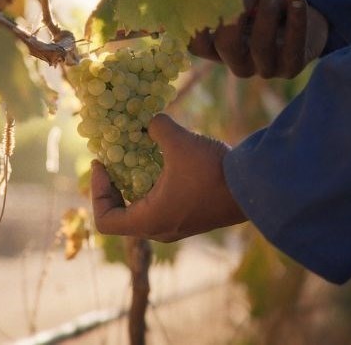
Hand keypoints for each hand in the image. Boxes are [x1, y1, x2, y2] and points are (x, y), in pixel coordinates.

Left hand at [91, 114, 246, 241]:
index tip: (101, 164)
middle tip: (114, 159)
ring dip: (136, 185)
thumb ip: (157, 128)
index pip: (105, 220)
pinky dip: (155, 187)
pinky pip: (161, 206)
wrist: (254, 187)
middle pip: (121, 215)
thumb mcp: (179, 143)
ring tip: (137, 157)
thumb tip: (151, 120)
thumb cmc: (211, 171)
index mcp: (149, 221)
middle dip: (114, 186)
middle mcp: (159, 230)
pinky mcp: (191, 218)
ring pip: (142, 211)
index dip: (96, 191)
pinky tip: (163, 161)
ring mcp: (176, 226)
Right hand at [190, 0, 328, 78]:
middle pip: (227, 45)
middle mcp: (238, 64)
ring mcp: (264, 69)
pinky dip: (296, 20)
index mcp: (219, 48)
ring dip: (267, 11)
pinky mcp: (290, 68)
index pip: (197, 45)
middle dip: (237, 14)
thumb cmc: (265, 4)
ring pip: (260, 45)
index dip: (198, 26)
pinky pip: (293, 46)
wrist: (303, 18)